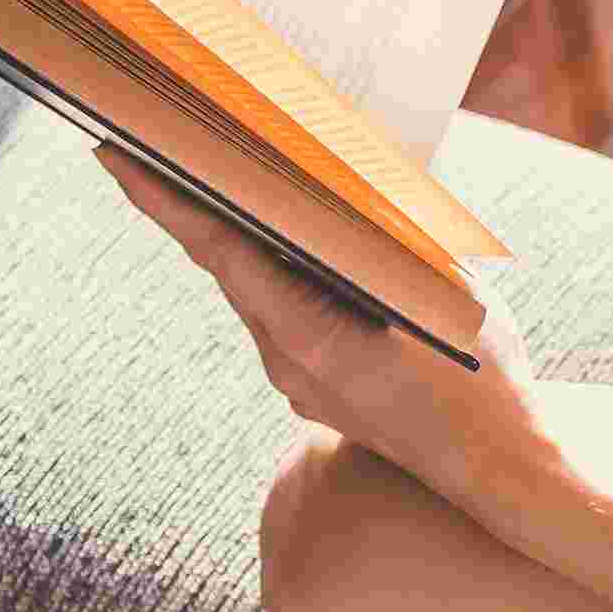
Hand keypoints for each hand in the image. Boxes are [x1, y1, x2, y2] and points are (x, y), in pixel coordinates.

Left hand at [95, 141, 541, 501]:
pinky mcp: (316, 388)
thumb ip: (393, 236)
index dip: (164, 199)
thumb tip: (353, 182)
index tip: (115, 153)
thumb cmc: (480, 377)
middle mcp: (287, 361)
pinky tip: (309, 245)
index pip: (219, 251)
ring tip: (242, 182)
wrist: (497, 470)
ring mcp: (297, 380)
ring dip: (251, 240)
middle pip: (230, 266)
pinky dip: (287, 274)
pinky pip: (287, 315)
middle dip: (199, 204)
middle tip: (163, 141)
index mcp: (308, 336)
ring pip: (261, 290)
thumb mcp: (442, 288)